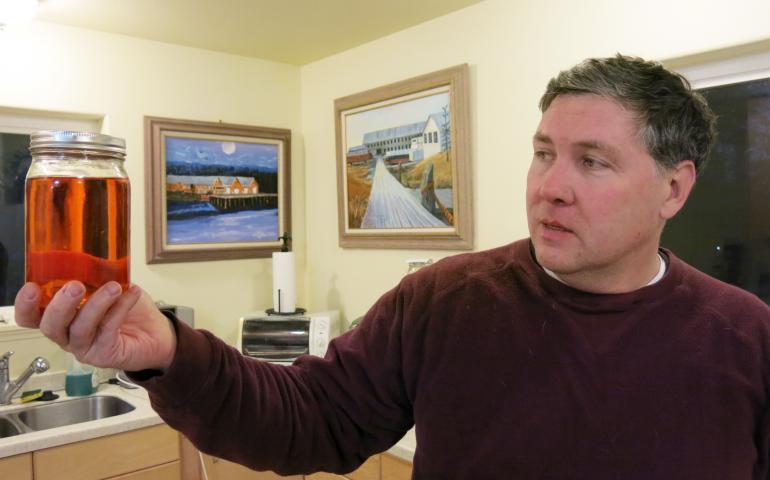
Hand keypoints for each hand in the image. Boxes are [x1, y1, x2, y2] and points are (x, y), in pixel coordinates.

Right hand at [14, 281, 176, 371]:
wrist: (156, 332)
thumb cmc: (126, 308)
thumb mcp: (108, 285)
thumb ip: (94, 275)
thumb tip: (88, 256)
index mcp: (60, 317)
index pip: (30, 317)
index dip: (25, 305)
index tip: (32, 287)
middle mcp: (67, 334)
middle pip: (50, 326)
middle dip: (61, 304)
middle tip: (76, 286)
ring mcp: (84, 347)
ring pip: (80, 329)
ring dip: (96, 305)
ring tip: (114, 287)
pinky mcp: (104, 354)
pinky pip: (108, 331)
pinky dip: (119, 309)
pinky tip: (131, 294)